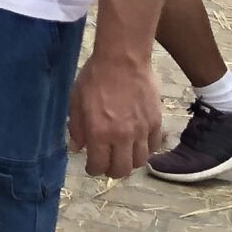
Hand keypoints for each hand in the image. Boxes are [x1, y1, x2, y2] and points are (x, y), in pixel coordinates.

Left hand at [68, 48, 164, 177]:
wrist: (123, 60)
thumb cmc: (95, 77)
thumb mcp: (76, 100)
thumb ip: (76, 127)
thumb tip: (76, 148)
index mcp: (99, 133)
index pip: (99, 165)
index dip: (93, 170)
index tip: (91, 167)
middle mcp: (122, 137)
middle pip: (122, 169)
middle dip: (112, 171)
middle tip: (107, 165)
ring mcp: (142, 131)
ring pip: (140, 161)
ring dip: (130, 162)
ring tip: (122, 155)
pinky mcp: (156, 123)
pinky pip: (154, 146)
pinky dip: (146, 149)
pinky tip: (138, 143)